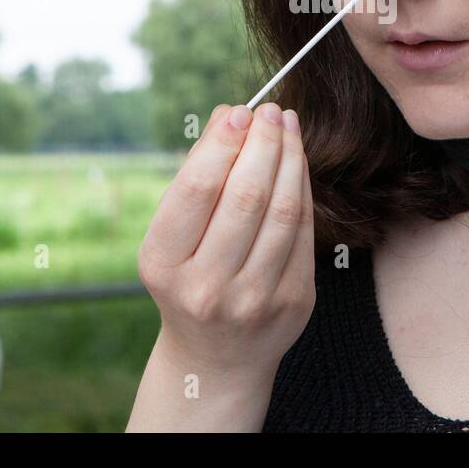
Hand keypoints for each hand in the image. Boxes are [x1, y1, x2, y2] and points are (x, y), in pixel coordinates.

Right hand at [137, 102, 315, 384]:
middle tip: (271, 110)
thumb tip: (229, 115)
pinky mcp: (293, 303)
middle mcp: (206, 288)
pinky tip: (297, 163)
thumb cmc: (189, 277)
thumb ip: (198, 176)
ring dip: (290, 159)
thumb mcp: (173, 236)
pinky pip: (304, 232)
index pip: (198, 190)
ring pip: (284, 211)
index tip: (239, 111)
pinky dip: (304, 189)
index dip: (222, 143)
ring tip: (288, 126)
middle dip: (263, 143)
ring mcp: (254, 300)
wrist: (216, 357)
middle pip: (247, 196)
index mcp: (163, 265)